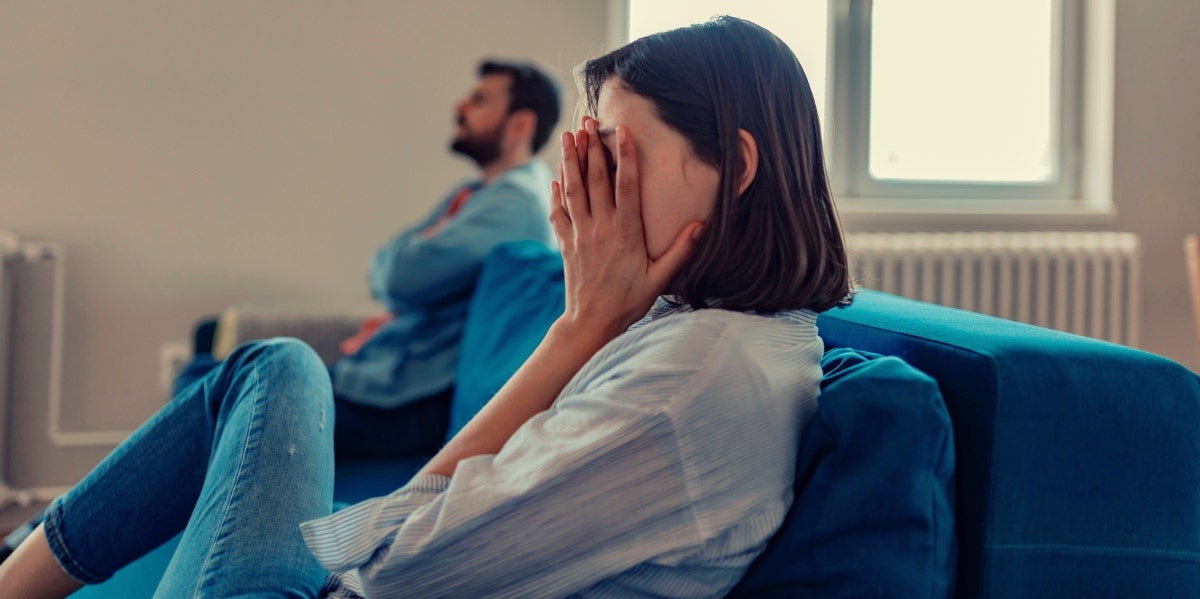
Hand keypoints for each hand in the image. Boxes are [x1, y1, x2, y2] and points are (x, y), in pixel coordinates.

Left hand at [549, 117, 702, 341]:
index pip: (626, 186)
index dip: (625, 156)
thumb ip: (680, 250)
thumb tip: (701, 225)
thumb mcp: (660, 279)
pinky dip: (556, 192)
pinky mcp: (566, 244)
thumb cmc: (629, 302)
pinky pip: (558, 212)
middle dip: (591, 147)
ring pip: (573, 190)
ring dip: (570, 160)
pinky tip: (557, 177)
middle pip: (595, 179)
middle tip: (587, 122)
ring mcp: (580, 234)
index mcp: (626, 232)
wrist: (592, 323)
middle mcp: (601, 228)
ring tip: (568, 135)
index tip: (622, 131)